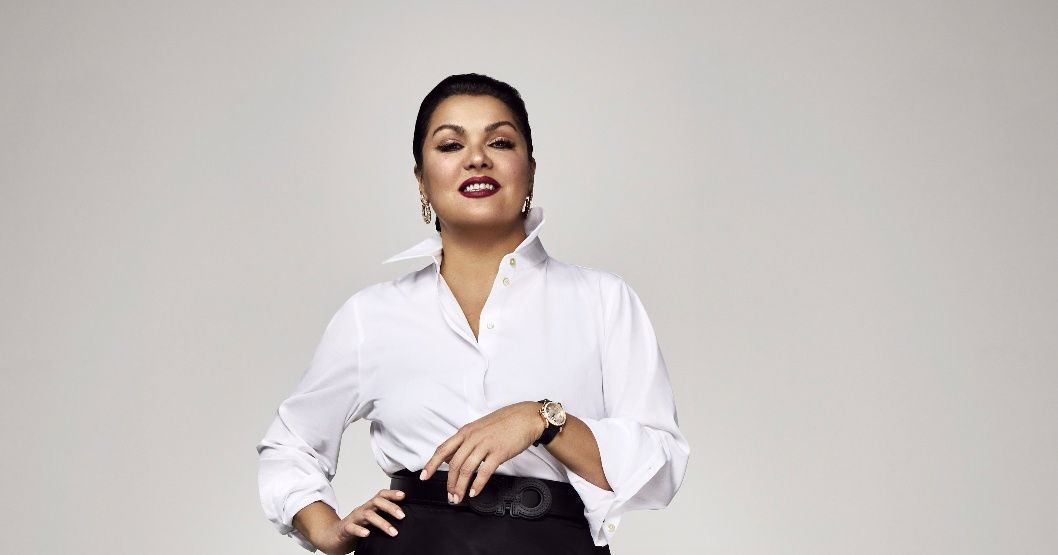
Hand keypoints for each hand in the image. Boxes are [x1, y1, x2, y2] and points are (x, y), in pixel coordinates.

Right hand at [315, 489, 405, 554]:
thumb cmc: (355, 529)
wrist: (333, 537)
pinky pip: (351, 528)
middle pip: (376, 502)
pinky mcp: (344, 529)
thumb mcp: (371, 522)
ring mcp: (353, 519)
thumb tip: (404, 521)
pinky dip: (360, 530)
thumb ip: (384, 519)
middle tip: (402, 516)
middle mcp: (362, 510)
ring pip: (367, 515)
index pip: (381, 495)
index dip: (391, 493)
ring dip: (382, 523)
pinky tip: (367, 534)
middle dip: (390, 507)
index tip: (403, 496)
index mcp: (369, 507)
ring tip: (393, 532)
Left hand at [420, 401, 546, 503]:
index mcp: (466, 431)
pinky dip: (477, 484)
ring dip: (460, 487)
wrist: (526, 417)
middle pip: (453, 464)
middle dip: (449, 483)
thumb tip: (452, 456)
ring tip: (459, 497)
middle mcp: (473, 437)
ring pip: (466, 469)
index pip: (443, 449)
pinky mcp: (499, 452)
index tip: (424, 476)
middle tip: (449, 495)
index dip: (431, 464)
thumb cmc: (505, 422)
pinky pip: (484, 471)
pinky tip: (474, 492)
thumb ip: (466, 441)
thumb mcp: (480, 427)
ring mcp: (486, 444)